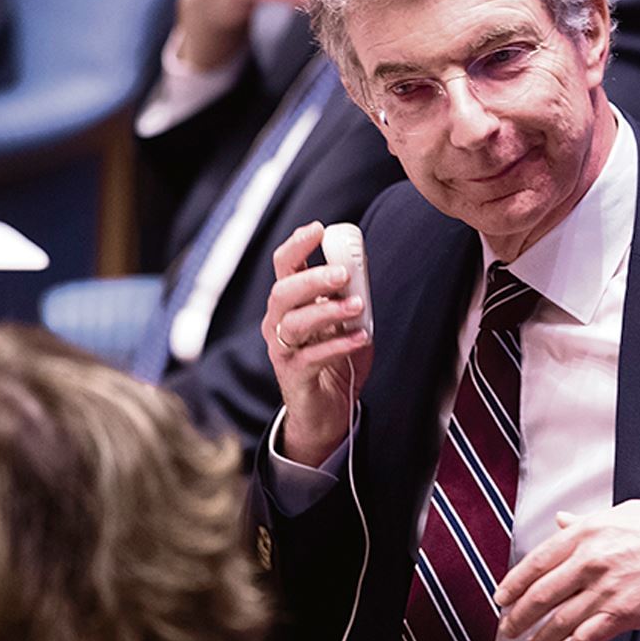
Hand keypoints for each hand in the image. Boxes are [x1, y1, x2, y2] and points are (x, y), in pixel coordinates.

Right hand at [262, 221, 372, 464]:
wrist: (326, 411)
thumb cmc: (334, 358)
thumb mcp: (344, 320)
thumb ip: (348, 294)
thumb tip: (361, 263)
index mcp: (289, 302)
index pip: (284, 266)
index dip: (297, 245)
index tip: (318, 229)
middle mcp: (278, 323)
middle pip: (283, 292)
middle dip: (312, 279)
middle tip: (342, 274)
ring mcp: (283, 350)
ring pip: (295, 324)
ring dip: (328, 311)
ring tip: (358, 306)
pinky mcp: (295, 376)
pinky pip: (313, 357)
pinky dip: (339, 345)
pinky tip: (361, 338)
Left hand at [493, 498, 639, 640]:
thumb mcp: (621, 514)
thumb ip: (585, 523)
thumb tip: (562, 521)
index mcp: (586, 533)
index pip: (536, 562)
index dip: (513, 584)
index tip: (502, 597)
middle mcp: (589, 560)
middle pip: (540, 595)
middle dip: (518, 616)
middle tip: (508, 628)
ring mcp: (605, 588)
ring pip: (559, 621)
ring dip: (540, 638)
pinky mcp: (624, 613)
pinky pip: (587, 639)